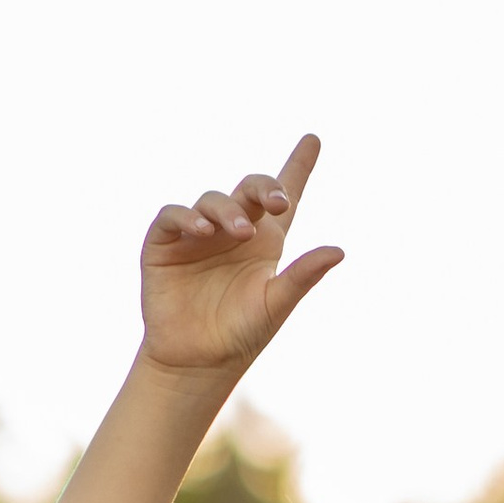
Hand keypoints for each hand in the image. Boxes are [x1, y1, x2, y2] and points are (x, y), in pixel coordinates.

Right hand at [140, 136, 341, 381]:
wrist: (196, 362)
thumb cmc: (240, 335)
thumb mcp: (275, 304)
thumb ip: (303, 276)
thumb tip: (339, 251)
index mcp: (265, 241)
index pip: (283, 196)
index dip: (298, 166)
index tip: (314, 139)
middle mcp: (233, 229)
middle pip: (250, 190)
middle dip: (265, 189)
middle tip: (279, 203)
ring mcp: (198, 234)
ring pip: (213, 201)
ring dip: (227, 211)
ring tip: (240, 231)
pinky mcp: (165, 242)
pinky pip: (174, 216)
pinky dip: (187, 218)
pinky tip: (203, 231)